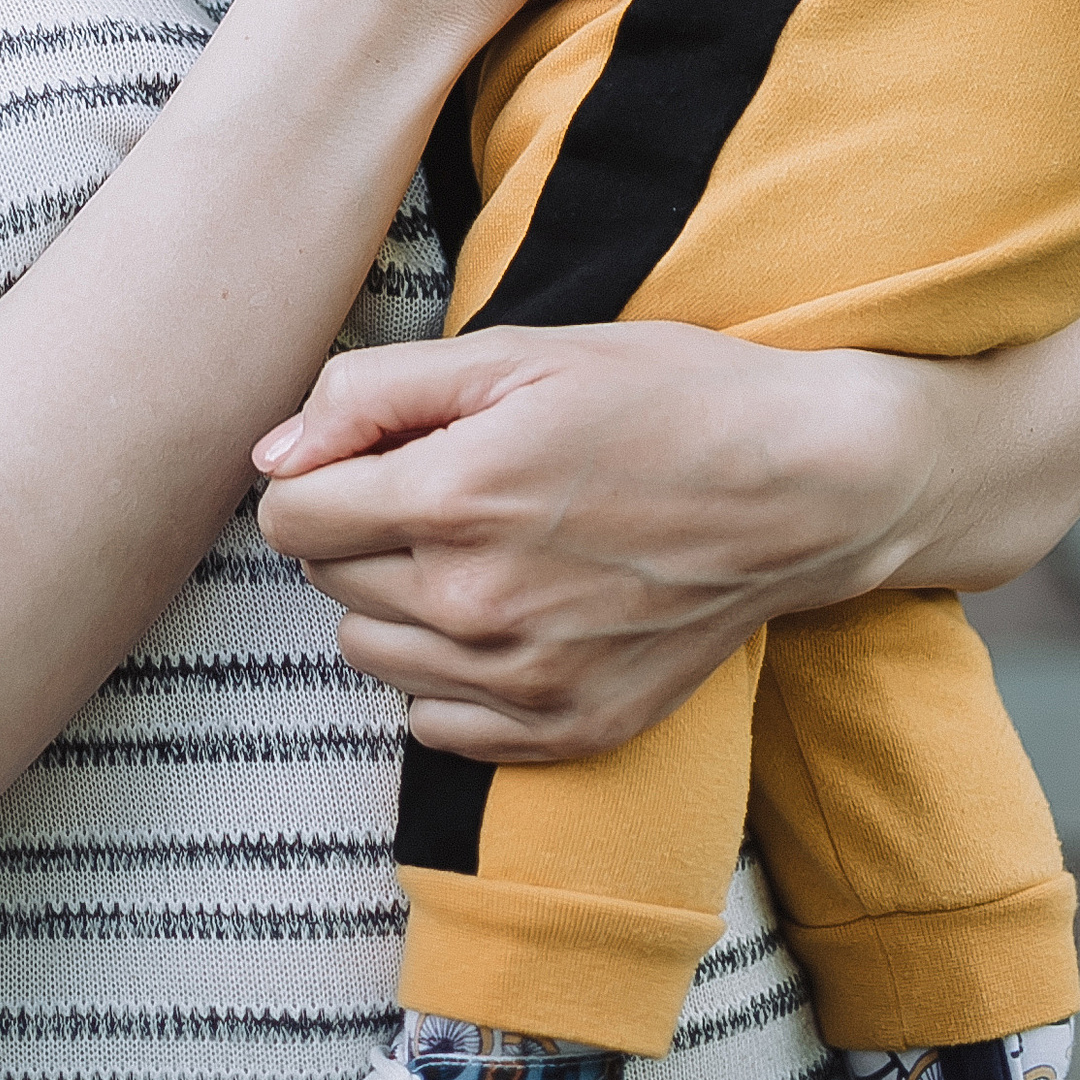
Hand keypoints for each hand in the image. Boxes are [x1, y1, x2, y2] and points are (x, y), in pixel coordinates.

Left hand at [252, 322, 953, 763]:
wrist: (808, 486)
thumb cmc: (666, 396)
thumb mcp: (518, 349)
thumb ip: (373, 392)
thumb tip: (272, 453)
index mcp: (455, 496)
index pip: (290, 516)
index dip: (314, 471)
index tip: (366, 450)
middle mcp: (477, 606)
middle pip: (327, 580)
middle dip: (358, 524)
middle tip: (444, 479)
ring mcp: (523, 683)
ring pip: (371, 652)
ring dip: (395, 596)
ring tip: (479, 540)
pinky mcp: (566, 731)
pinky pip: (433, 724)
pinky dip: (447, 670)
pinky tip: (508, 608)